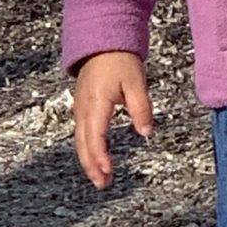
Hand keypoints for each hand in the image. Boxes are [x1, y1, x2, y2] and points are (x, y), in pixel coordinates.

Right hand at [73, 49, 152, 188]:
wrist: (102, 43)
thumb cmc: (119, 60)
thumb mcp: (136, 82)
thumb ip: (141, 108)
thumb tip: (146, 132)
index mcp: (96, 103)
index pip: (95, 136)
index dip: (99, 157)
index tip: (107, 172)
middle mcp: (83, 108)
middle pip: (83, 144)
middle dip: (91, 166)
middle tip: (102, 184)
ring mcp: (80, 108)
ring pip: (80, 140)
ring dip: (89, 160)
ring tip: (100, 177)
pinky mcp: (82, 108)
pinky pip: (81, 133)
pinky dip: (87, 148)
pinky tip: (96, 157)